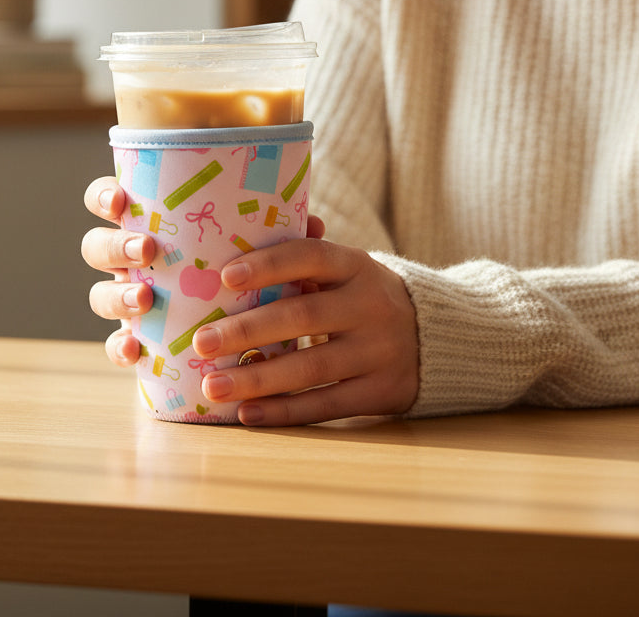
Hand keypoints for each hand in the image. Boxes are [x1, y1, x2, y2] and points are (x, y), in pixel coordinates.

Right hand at [80, 176, 327, 370]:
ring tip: (143, 301)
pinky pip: (116, 345)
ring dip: (115, 296)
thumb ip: (276, 236)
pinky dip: (120, 347)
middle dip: (115, 245)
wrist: (245, 332)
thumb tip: (312, 223)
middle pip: (97, 246)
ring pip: (100, 295)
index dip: (104, 196)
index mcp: (151, 225)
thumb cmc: (244, 274)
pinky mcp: (137, 342)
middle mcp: (131, 262)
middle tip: (147, 249)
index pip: (112, 200)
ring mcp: (128, 302)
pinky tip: (135, 350)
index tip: (120, 201)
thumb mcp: (258, 250)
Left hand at [192, 239, 418, 424]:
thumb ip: (305, 250)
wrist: (436, 337)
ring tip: (212, 386)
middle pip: (303, 316)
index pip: (311, 257)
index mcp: (357, 266)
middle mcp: (370, 305)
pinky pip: (327, 404)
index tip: (226, 276)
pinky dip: (285, 411)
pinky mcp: (382, 392)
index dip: (270, 264)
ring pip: (311, 367)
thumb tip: (253, 224)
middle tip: (201, 342)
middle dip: (248, 330)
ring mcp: (379, 351)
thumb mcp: (347, 267)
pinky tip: (246, 413)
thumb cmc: (363, 296)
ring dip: (257, 379)